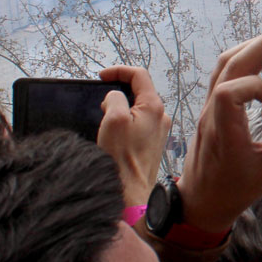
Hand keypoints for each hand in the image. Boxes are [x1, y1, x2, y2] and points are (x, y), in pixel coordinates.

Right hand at [97, 65, 170, 206]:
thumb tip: (114, 97)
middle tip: (101, 104)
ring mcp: (158, 130)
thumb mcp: (113, 119)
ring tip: (106, 122)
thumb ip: (114, 98)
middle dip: (118, 92)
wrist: (130, 190)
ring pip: (137, 108)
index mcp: (154, 106)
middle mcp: (160, 116)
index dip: (118, 71)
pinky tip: (114, 135)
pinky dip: (124, 122)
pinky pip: (138, 123)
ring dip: (120, 108)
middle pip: (139, 91)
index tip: (101, 77)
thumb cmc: (122, 159)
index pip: (139, 75)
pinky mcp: (152, 142)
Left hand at [179, 24, 261, 234]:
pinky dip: (243, 58)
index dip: (256, 86)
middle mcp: (212, 112)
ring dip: (252, 45)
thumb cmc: (233, 189)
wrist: (200, 202)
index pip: (230, 91)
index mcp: (225, 130)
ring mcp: (208, 107)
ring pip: (224, 62)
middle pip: (231, 63)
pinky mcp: (210, 106)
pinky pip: (222, 72)